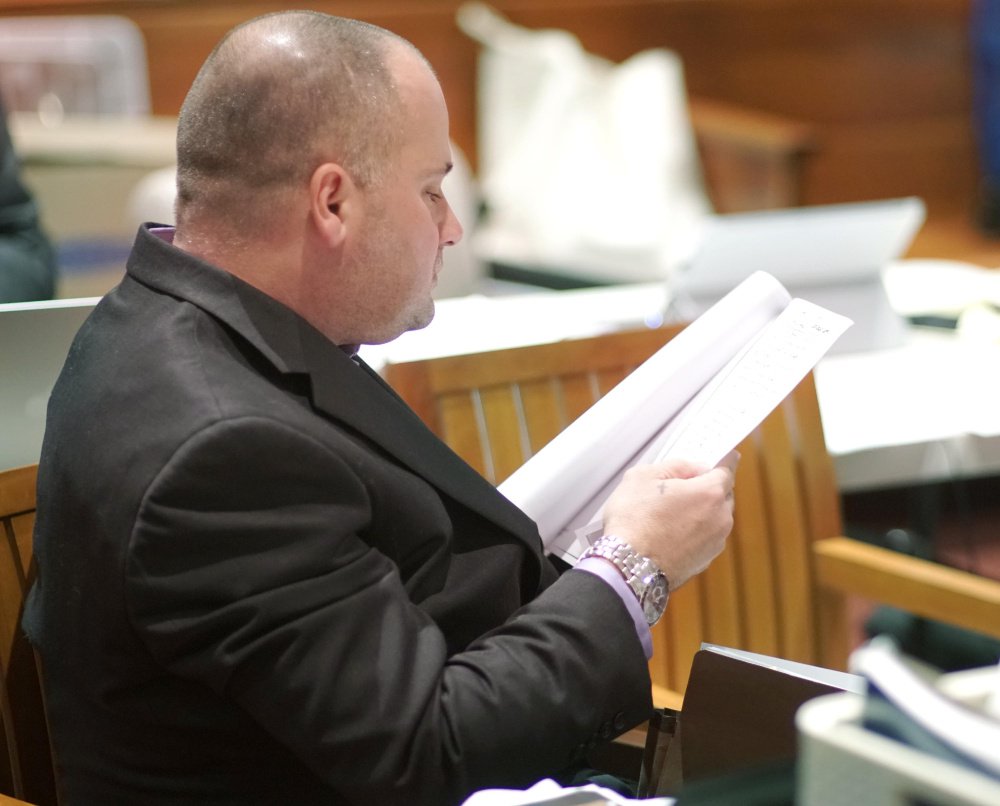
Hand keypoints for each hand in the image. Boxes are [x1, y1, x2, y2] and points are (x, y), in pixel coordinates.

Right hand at [601, 451, 737, 589]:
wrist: (628, 568)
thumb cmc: (633, 522)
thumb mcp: (644, 476)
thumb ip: (674, 466)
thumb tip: (692, 468)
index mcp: (710, 493)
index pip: (727, 469)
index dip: (724, 460)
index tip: (726, 456)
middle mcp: (720, 519)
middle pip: (723, 495)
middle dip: (708, 488)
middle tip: (684, 486)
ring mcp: (714, 544)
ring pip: (714, 519)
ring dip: (700, 513)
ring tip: (670, 513)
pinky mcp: (704, 562)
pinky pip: (704, 539)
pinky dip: (693, 533)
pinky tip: (670, 533)